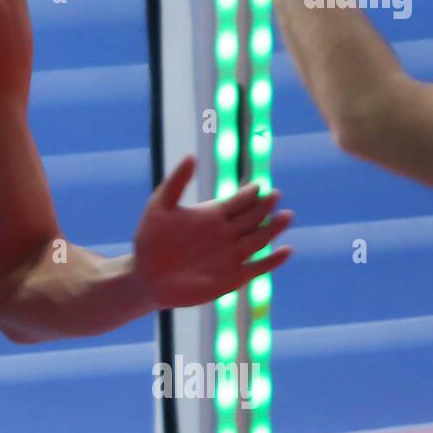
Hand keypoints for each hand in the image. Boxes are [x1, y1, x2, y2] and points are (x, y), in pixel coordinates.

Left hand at [134, 156, 292, 310]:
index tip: (257, 186)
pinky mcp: (234, 277)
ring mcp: (233, 254)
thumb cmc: (151, 239)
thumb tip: (191, 156)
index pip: (238, 200)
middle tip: (275, 196)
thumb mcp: (159, 206)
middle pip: (253, 217)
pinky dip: (273, 260)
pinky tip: (286, 251)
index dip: (249, 193)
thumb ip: (176, 182)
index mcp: (213, 213)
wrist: (146, 276)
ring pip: (260, 238)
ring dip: (274, 228)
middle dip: (264, 207)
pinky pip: (259, 267)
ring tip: (286, 216)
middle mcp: (228, 232)